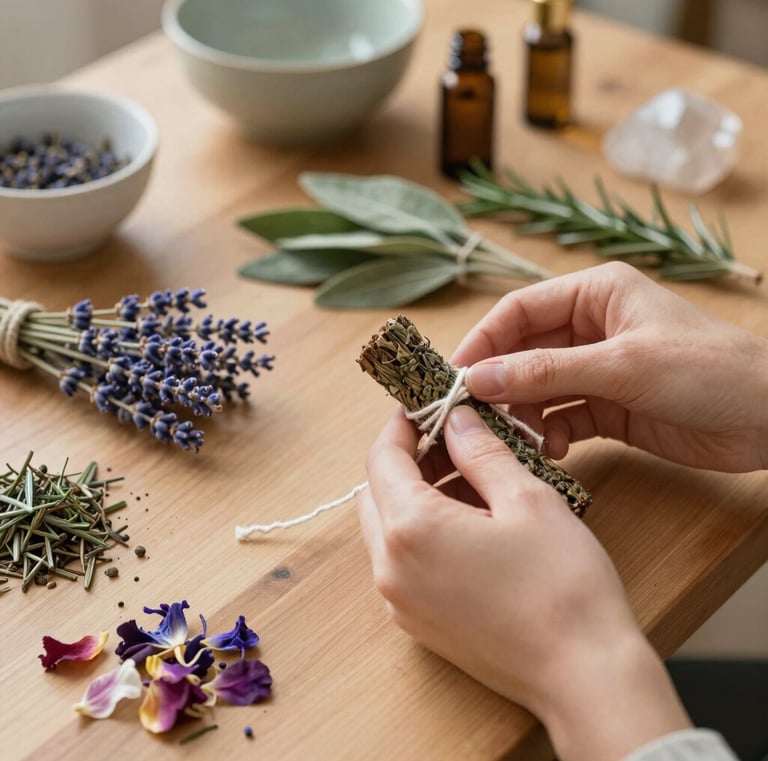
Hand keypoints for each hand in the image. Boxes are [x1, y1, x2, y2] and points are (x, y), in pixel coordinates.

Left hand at [360, 406, 689, 760]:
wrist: (584, 677)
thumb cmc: (562, 584)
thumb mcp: (526, 499)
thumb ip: (481, 451)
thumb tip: (455, 419)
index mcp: (410, 529)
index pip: (382, 457)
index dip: (401, 424)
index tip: (425, 404)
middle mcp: (390, 568)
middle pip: (376, 492)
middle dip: (408, 458)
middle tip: (454, 439)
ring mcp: (399, 601)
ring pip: (387, 527)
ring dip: (416, 494)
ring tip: (470, 477)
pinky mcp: (417, 623)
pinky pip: (403, 561)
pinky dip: (422, 531)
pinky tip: (469, 521)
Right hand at [453, 262, 767, 471]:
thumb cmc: (707, 370)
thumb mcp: (621, 365)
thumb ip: (546, 372)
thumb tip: (478, 380)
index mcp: (593, 295)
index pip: (518, 312)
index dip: (483, 342)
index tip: (453, 378)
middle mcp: (589, 328)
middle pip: (522, 352)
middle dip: (500, 385)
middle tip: (475, 417)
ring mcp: (597, 369)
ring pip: (538, 389)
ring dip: (524, 414)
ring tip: (520, 438)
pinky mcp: (608, 407)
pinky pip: (562, 417)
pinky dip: (552, 434)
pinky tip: (555, 450)